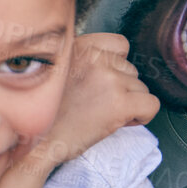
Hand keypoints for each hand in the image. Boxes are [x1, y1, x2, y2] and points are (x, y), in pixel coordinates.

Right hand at [21, 33, 158, 175]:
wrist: (35, 143)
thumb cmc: (45, 113)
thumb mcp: (57, 71)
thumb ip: (82, 60)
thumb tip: (112, 66)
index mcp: (77, 46)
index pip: (119, 44)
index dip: (115, 67)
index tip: (101, 83)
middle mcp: (93, 57)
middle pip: (130, 69)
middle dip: (121, 88)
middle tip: (97, 104)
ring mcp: (107, 78)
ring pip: (141, 88)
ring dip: (128, 103)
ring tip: (102, 114)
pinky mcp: (119, 103)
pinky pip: (151, 105)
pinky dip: (142, 116)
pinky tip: (119, 122)